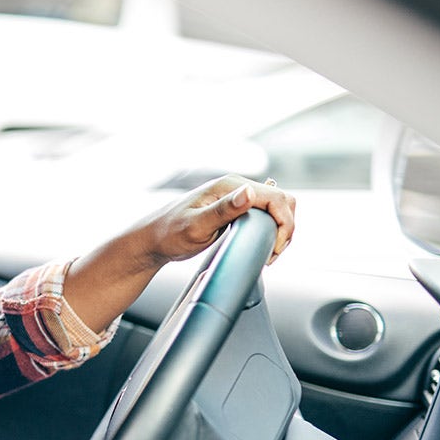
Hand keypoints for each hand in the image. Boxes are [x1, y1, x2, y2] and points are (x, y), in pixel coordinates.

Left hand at [140, 175, 294, 266]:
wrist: (153, 240)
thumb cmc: (168, 233)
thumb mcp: (196, 225)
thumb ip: (223, 210)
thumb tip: (248, 193)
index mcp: (229, 186)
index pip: (275, 197)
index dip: (284, 223)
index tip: (274, 247)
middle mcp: (235, 188)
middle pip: (282, 201)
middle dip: (285, 227)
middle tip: (272, 253)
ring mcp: (236, 198)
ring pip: (277, 209)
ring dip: (280, 230)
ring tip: (268, 253)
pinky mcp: (235, 211)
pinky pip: (265, 216)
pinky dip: (271, 231)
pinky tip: (262, 247)